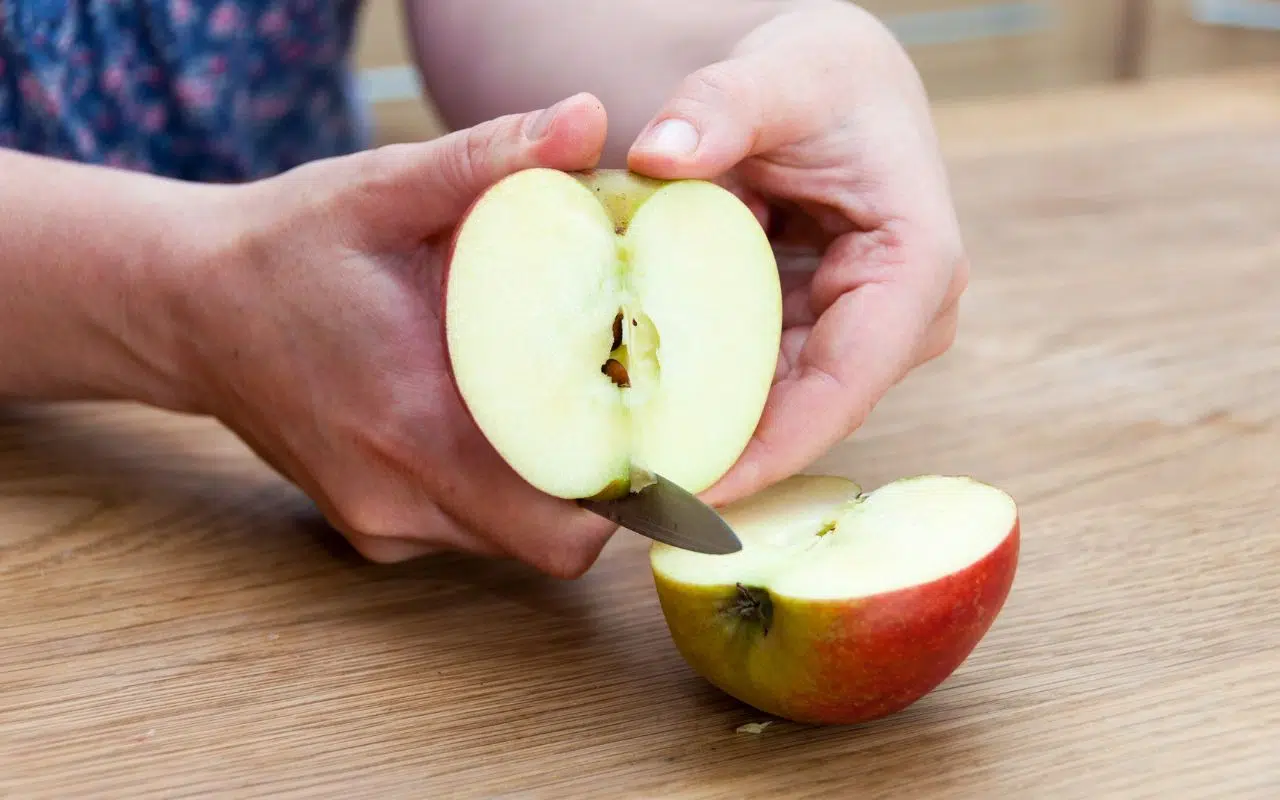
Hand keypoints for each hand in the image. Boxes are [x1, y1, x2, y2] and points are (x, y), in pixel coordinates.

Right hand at [173, 94, 620, 574]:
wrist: (183, 309)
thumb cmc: (285, 247)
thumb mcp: (383, 188)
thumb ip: (491, 157)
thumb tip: (590, 120)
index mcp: (416, 423)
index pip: (566, 519)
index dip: (634, 492)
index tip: (664, 430)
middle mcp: (399, 495)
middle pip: (553, 543)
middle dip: (605, 490)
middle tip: (629, 413)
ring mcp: (380, 524)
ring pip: (513, 541)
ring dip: (553, 490)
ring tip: (569, 409)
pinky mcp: (368, 531)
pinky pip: (466, 529)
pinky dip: (500, 492)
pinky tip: (495, 424)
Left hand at [627, 4, 968, 505]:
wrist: (828, 82)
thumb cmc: (821, 75)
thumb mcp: (778, 72)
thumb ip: (721, 105)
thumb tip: (656, 156)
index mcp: (915, 269)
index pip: (843, 388)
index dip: (769, 450)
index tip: (693, 491)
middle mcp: (898, 320)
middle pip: (806, 417)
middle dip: (725, 460)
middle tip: (634, 499)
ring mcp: (858, 334)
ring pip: (775, 411)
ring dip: (704, 436)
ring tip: (622, 473)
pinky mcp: (817, 336)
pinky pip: (753, 382)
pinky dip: (698, 395)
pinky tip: (635, 417)